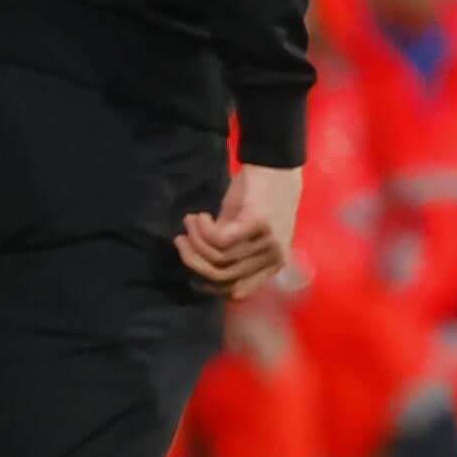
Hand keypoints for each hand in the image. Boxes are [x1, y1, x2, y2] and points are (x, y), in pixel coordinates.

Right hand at [179, 161, 301, 295]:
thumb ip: (227, 251)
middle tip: (180, 241)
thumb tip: (197, 264)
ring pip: (220, 259)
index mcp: (272, 266)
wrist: (276, 164)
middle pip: (224, 277)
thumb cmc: (259, 195)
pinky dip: (203, 230)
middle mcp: (273, 259)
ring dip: (196, 241)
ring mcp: (268, 243)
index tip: (190, 269)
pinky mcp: (258, 224)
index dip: (209, 286)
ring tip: (189, 222)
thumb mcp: (241, 230)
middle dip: (194, 261)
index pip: (237, 292)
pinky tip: (200, 217)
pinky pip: (221, 241)